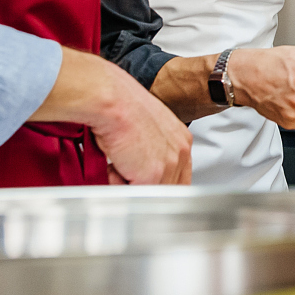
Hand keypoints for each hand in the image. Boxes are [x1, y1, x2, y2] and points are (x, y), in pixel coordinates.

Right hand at [91, 67, 193, 184]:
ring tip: (117, 164)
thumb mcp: (147, 127)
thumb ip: (152, 148)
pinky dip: (118, 184)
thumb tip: (140, 163)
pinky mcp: (152, 176)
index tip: (143, 181)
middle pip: (169, 187)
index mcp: (181, 139)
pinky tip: (114, 166)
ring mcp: (169, 164)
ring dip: (129, 184)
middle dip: (144, 185)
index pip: (180, 174)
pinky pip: (134, 193)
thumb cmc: (122, 107)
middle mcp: (180, 151)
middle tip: (124, 173)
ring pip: (150, 192)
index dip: (160, 181)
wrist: (113, 101)